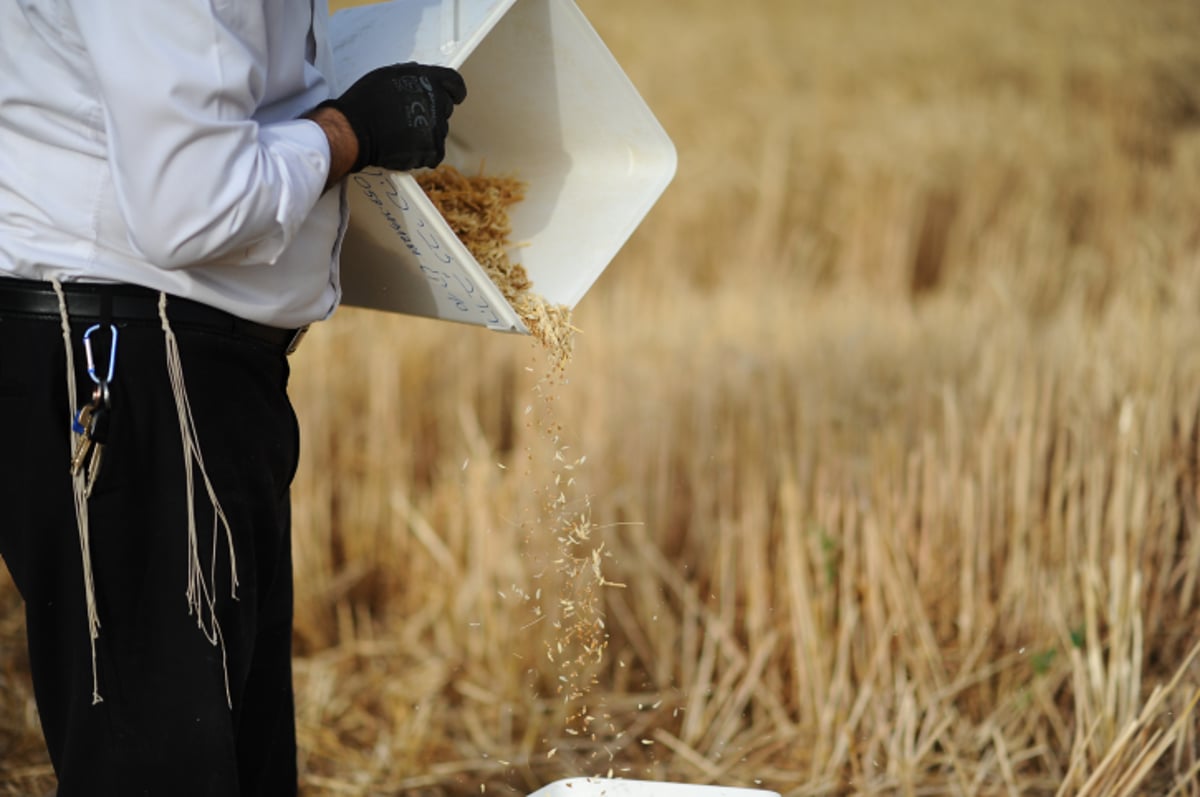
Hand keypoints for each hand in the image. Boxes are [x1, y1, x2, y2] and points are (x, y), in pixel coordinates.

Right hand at [320, 63, 466, 172]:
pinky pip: (434, 152)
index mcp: (427, 79)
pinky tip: (404, 148)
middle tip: (408, 119)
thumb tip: (423, 80)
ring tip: (401, 133)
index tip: (454, 97)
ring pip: (439, 131)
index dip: (454, 92)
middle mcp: (436, 100)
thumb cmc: (364, 103)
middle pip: (445, 108)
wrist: (354, 130)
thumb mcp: (389, 76)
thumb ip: (413, 77)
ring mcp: (436, 126)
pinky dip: (422, 153)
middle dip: (431, 113)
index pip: (455, 83)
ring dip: (425, 134)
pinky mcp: (433, 148)